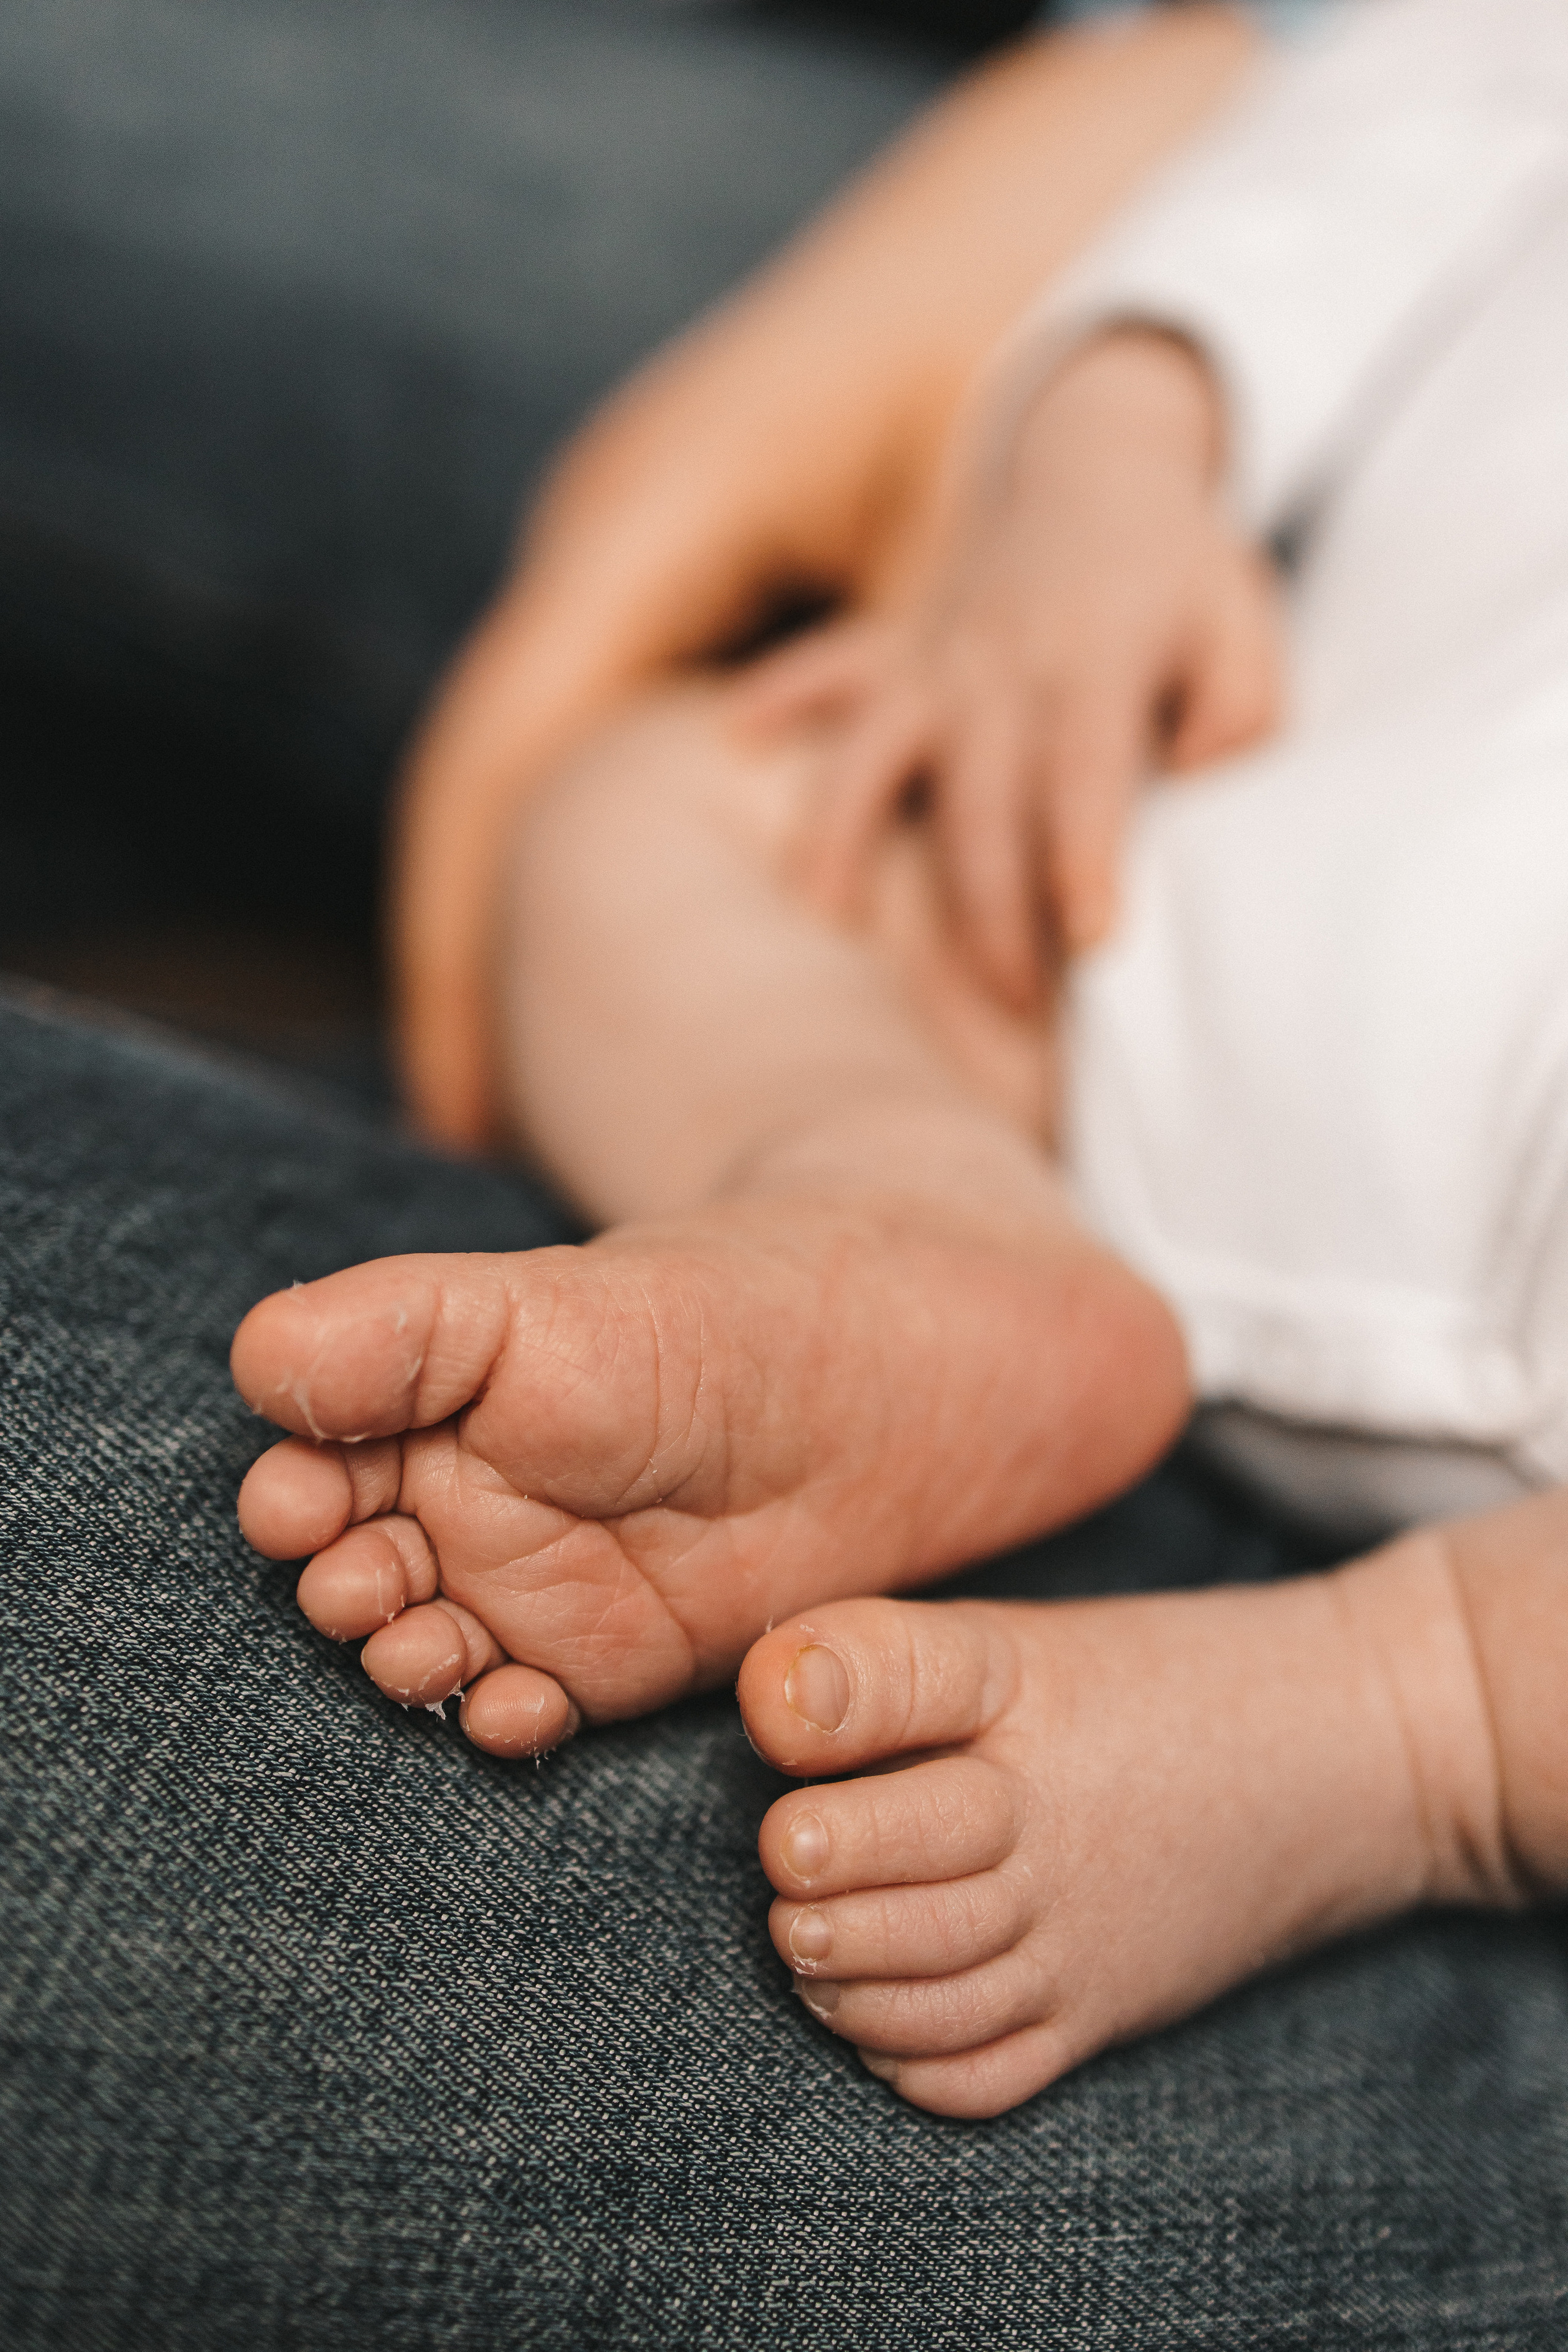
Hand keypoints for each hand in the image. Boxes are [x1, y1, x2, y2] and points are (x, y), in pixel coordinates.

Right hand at [747, 329, 1283, 1007]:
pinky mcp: (894, 651)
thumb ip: (1240, 716)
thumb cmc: (1182, 577)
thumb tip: (1204, 789)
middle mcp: (1001, 668)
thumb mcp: (1245, 633)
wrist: (1102, 463)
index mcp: (1097, 665)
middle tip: (1009, 1009)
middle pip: (979, 807)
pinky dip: (777, 700)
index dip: (1087, 857)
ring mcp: (935, 658)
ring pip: (874, 754)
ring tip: (826, 916)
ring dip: (843, 836)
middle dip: (988, 915)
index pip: (1088, 776)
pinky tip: (732, 740)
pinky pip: (824, 669)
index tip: (1093, 939)